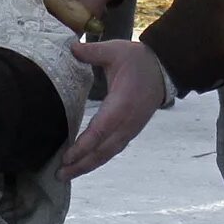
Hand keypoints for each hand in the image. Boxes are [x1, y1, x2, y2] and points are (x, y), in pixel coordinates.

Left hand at [60, 37, 163, 177]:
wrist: (163, 69)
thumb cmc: (138, 60)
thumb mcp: (115, 50)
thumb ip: (93, 51)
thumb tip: (71, 48)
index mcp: (121, 104)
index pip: (100, 131)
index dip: (83, 147)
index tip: (66, 157)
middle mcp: (126, 123)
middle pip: (102, 150)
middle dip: (81, 165)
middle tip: (59, 175)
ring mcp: (130, 129)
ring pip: (107, 154)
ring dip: (87, 166)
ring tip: (66, 174)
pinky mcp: (130, 131)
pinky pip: (112, 150)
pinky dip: (97, 159)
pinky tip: (83, 165)